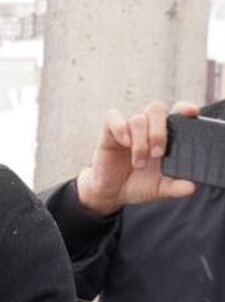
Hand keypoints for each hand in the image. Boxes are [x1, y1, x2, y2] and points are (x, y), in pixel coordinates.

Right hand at [75, 100, 200, 215]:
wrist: (113, 192)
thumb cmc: (140, 184)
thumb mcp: (161, 188)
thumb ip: (176, 186)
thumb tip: (191, 187)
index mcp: (166, 135)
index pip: (177, 111)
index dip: (184, 108)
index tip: (192, 112)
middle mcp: (148, 127)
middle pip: (156, 109)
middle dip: (159, 132)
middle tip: (158, 154)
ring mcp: (128, 129)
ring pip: (138, 119)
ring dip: (140, 142)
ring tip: (139, 164)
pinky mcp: (109, 133)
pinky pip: (113, 119)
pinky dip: (120, 128)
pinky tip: (125, 143)